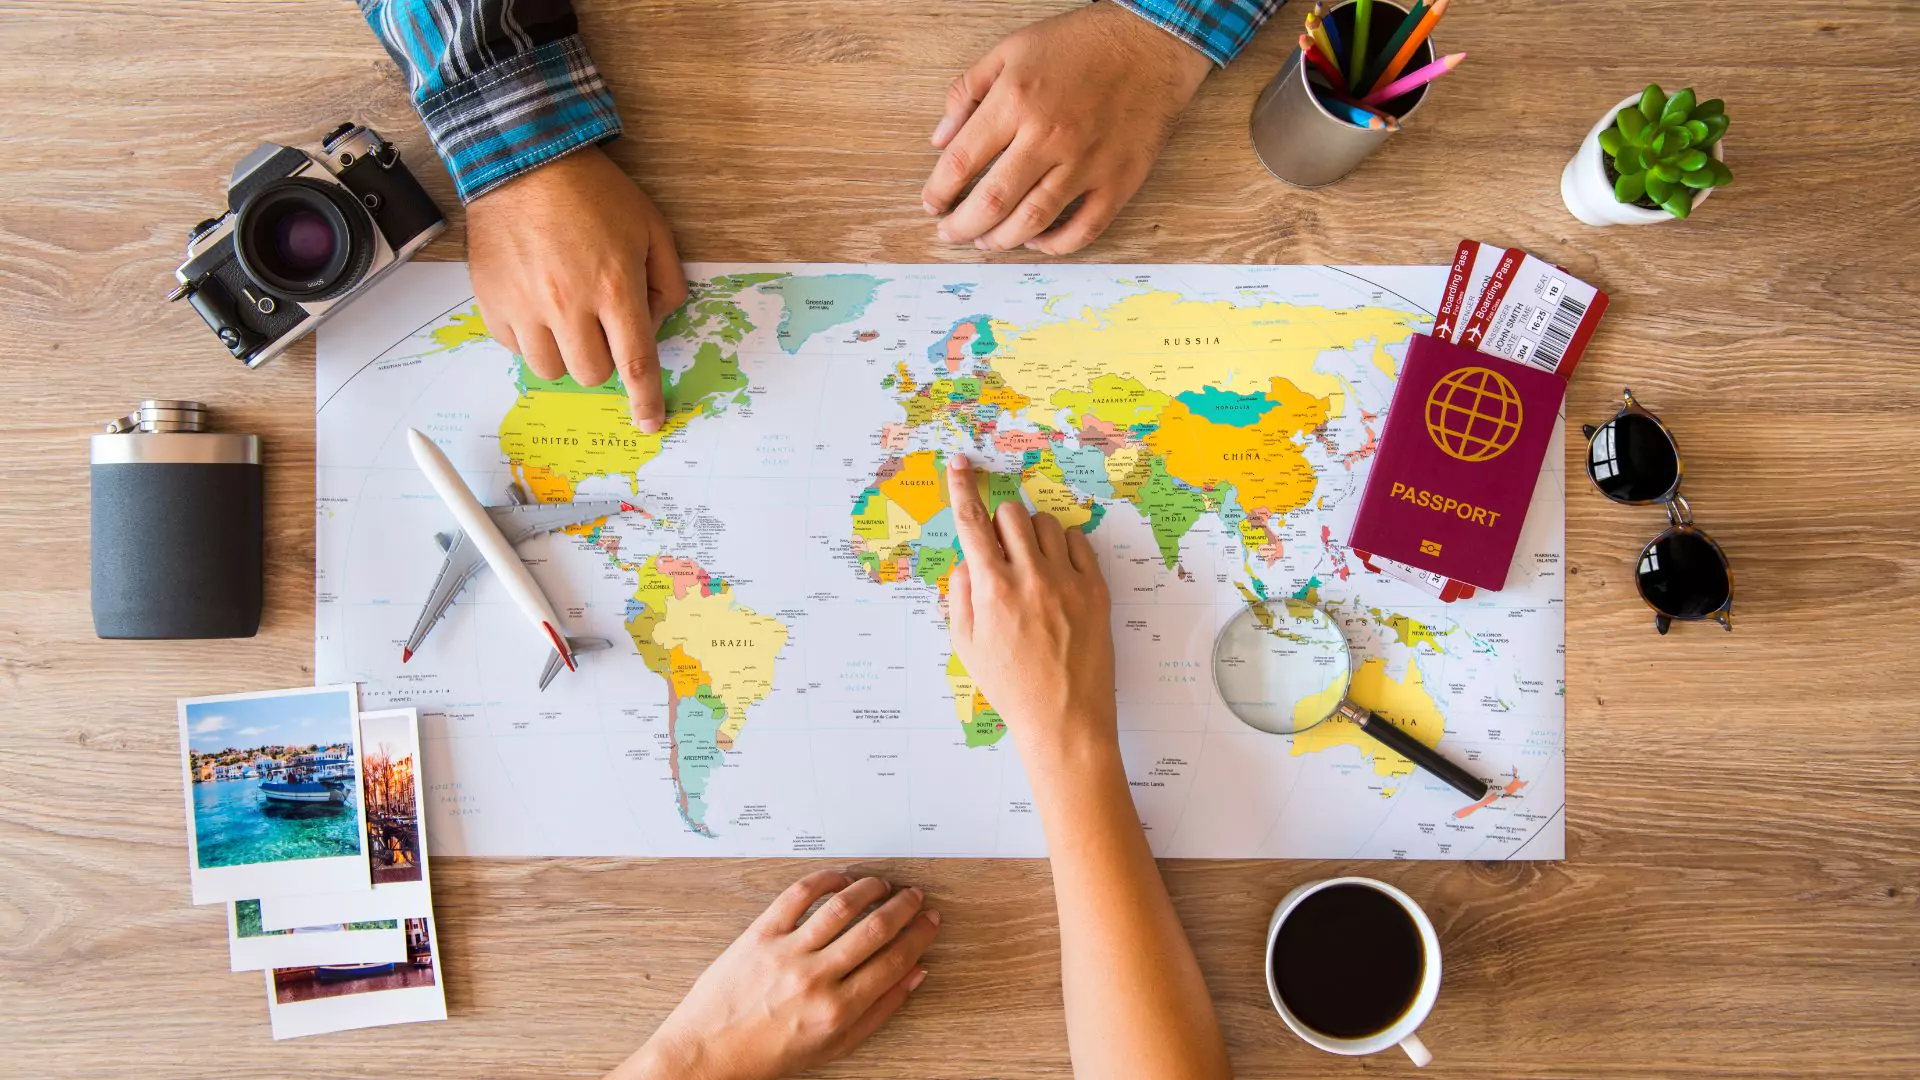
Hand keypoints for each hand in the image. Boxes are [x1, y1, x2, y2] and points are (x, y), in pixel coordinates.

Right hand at [466, 145, 688, 431]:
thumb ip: (666, 282)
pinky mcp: (492, 302)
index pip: (636, 364)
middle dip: (602, 358)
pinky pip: (514, 347)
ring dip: (564, 352)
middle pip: (592, 374)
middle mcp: (568, 304)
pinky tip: (535, 302)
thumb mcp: (652, 227)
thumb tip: (655, 325)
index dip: (646, 400)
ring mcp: (525, 306)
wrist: (523, 160)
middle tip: (598, 323)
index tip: (649, 422)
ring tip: (564, 313)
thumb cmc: (593, 193)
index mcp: (614, 287)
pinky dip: (529, 336)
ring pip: (550, 369)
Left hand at [611, 870, 939, 1079]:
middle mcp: (815, 979)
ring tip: (882, 885)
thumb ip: (878, 1012)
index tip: (928, 922)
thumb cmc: (767, 1055)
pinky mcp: (759, 935)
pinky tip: (840, 878)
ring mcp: (786, 953)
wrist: (708, 1052)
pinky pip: (798, 896)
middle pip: (875, 929)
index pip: (893, 961)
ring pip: (842, 906)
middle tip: (913, 897)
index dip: (918, 936)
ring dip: (870, 889)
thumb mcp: (833, 1047)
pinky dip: (825, 880)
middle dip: (903, 908)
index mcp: (837, 1011)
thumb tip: (912, 976)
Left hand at [922, 2, 1212, 253]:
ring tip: (985, 240)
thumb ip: (967, 92)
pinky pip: (1083, 229)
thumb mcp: (1010, 50)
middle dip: (962, 226)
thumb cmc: (1080, 45)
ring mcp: (1086, 163)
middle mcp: (1048, 136)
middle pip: (991, 201)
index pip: (961, 162)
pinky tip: (1035, 239)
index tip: (932, 205)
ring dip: (1000, 239)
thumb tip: (939, 140)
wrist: (1150, 42)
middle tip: (951, 233)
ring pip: (1031, 221)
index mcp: (1016, 102)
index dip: (939, 192)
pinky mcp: (1118, 181)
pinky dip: (1054, 245)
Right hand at [944, 454, 1116, 760]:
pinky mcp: (1096, 590)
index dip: (962, 487)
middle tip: (1000, 551)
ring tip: (1031, 566)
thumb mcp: (966, 645)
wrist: (1064, 719)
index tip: (960, 463)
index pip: (971, 522)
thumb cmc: (1011, 687)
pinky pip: (1078, 542)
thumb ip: (958, 595)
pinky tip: (1056, 572)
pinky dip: (1063, 547)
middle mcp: (1030, 577)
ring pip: (1045, 522)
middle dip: (999, 523)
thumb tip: (966, 561)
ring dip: (1030, 534)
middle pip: (1010, 513)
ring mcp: (1067, 581)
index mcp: (992, 589)